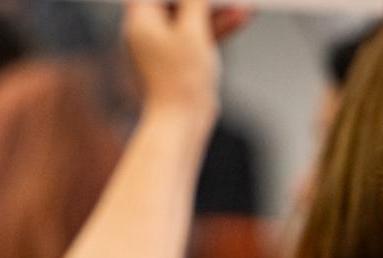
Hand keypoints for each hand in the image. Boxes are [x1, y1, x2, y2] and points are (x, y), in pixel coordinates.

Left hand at [125, 0, 251, 115]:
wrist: (184, 121)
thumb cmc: (180, 81)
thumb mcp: (192, 29)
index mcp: (140, 21)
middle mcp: (149, 30)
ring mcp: (166, 44)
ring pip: (192, 13)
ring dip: (216, 6)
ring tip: (240, 3)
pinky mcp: (182, 56)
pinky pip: (199, 31)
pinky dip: (218, 24)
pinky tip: (241, 16)